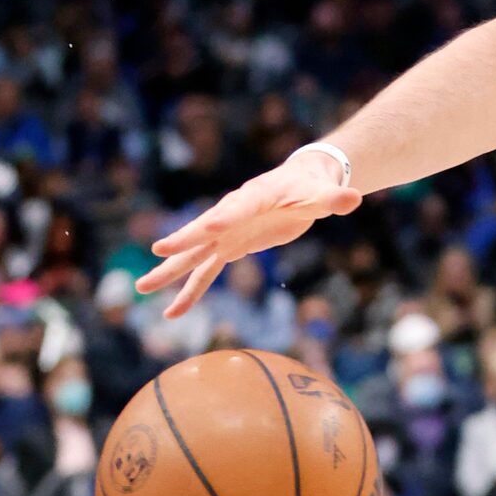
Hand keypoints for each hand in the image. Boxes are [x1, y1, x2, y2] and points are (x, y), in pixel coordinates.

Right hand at [137, 150, 361, 317]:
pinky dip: (189, 291)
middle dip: (184, 240)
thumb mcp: (324, 194)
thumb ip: (334, 199)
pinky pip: (205, 272)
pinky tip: (171, 313)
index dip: (225, 217)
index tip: (209, 226)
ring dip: (171, 272)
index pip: (238, 208)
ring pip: (195, 255)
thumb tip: (355, 198)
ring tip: (141, 289)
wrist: (301, 183)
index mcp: (255, 197)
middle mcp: (233, 214)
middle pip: (205, 229)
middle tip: (159, 252)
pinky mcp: (229, 246)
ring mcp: (226, 232)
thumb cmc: (312, 187)